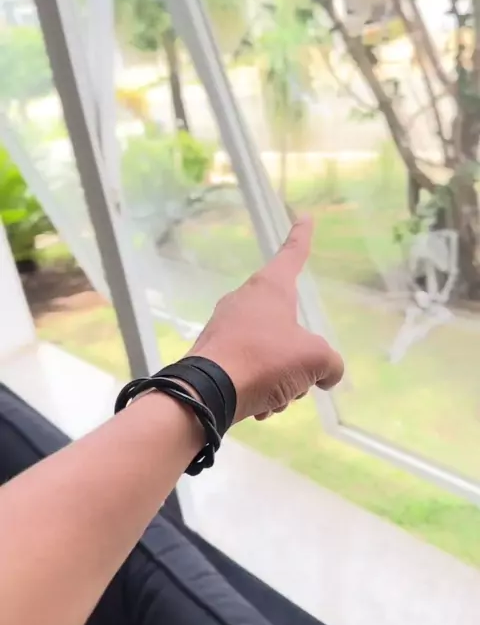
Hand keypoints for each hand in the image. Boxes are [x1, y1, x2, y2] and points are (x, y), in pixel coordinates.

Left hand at [188, 216, 343, 422]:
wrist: (207, 392)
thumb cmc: (265, 360)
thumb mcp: (315, 360)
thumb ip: (330, 363)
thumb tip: (327, 372)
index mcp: (270, 288)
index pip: (292, 255)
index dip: (302, 238)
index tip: (304, 218)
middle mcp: (244, 300)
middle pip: (287, 324)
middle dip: (298, 357)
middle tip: (300, 379)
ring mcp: (225, 325)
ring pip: (270, 352)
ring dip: (281, 379)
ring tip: (276, 397)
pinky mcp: (212, 351)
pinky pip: (249, 368)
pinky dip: (260, 388)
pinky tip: (258, 406)